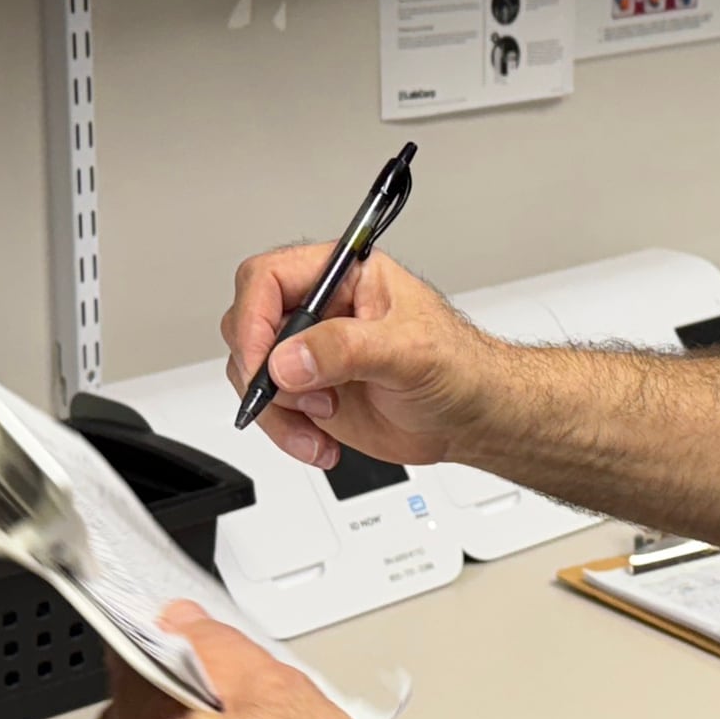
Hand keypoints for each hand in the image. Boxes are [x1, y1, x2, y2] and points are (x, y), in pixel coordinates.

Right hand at [220, 244, 511, 471]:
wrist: (471, 417)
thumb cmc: (459, 367)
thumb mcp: (410, 351)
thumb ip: (347, 349)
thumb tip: (288, 359)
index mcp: (345, 275)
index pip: (269, 278)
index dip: (253, 318)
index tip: (263, 361)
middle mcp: (321, 308)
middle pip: (248, 324)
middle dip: (265, 371)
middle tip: (300, 397)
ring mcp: (311, 352)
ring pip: (253, 374)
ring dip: (279, 410)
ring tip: (324, 422)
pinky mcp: (309, 391)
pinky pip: (270, 410)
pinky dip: (287, 433)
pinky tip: (323, 443)